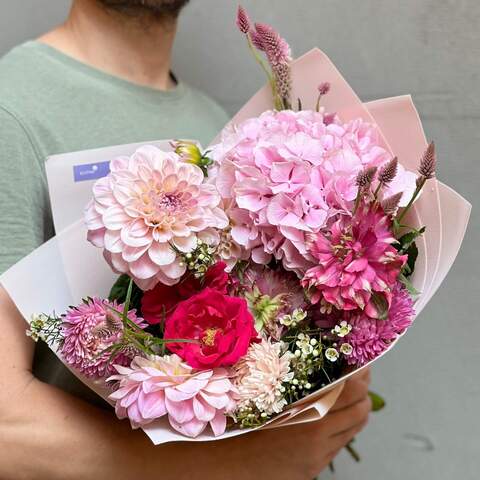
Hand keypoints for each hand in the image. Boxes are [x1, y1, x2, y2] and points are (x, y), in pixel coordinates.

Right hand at [208, 368, 371, 479]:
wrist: (235, 461)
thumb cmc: (248, 423)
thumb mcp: (273, 397)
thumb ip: (300, 386)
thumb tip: (322, 370)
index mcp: (305, 405)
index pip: (349, 388)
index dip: (361, 374)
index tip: (362, 363)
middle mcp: (317, 428)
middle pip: (359, 407)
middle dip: (365, 391)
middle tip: (362, 378)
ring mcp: (319, 450)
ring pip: (354, 426)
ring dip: (360, 410)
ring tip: (355, 397)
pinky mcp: (317, 465)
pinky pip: (341, 442)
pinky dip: (346, 428)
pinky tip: (338, 419)